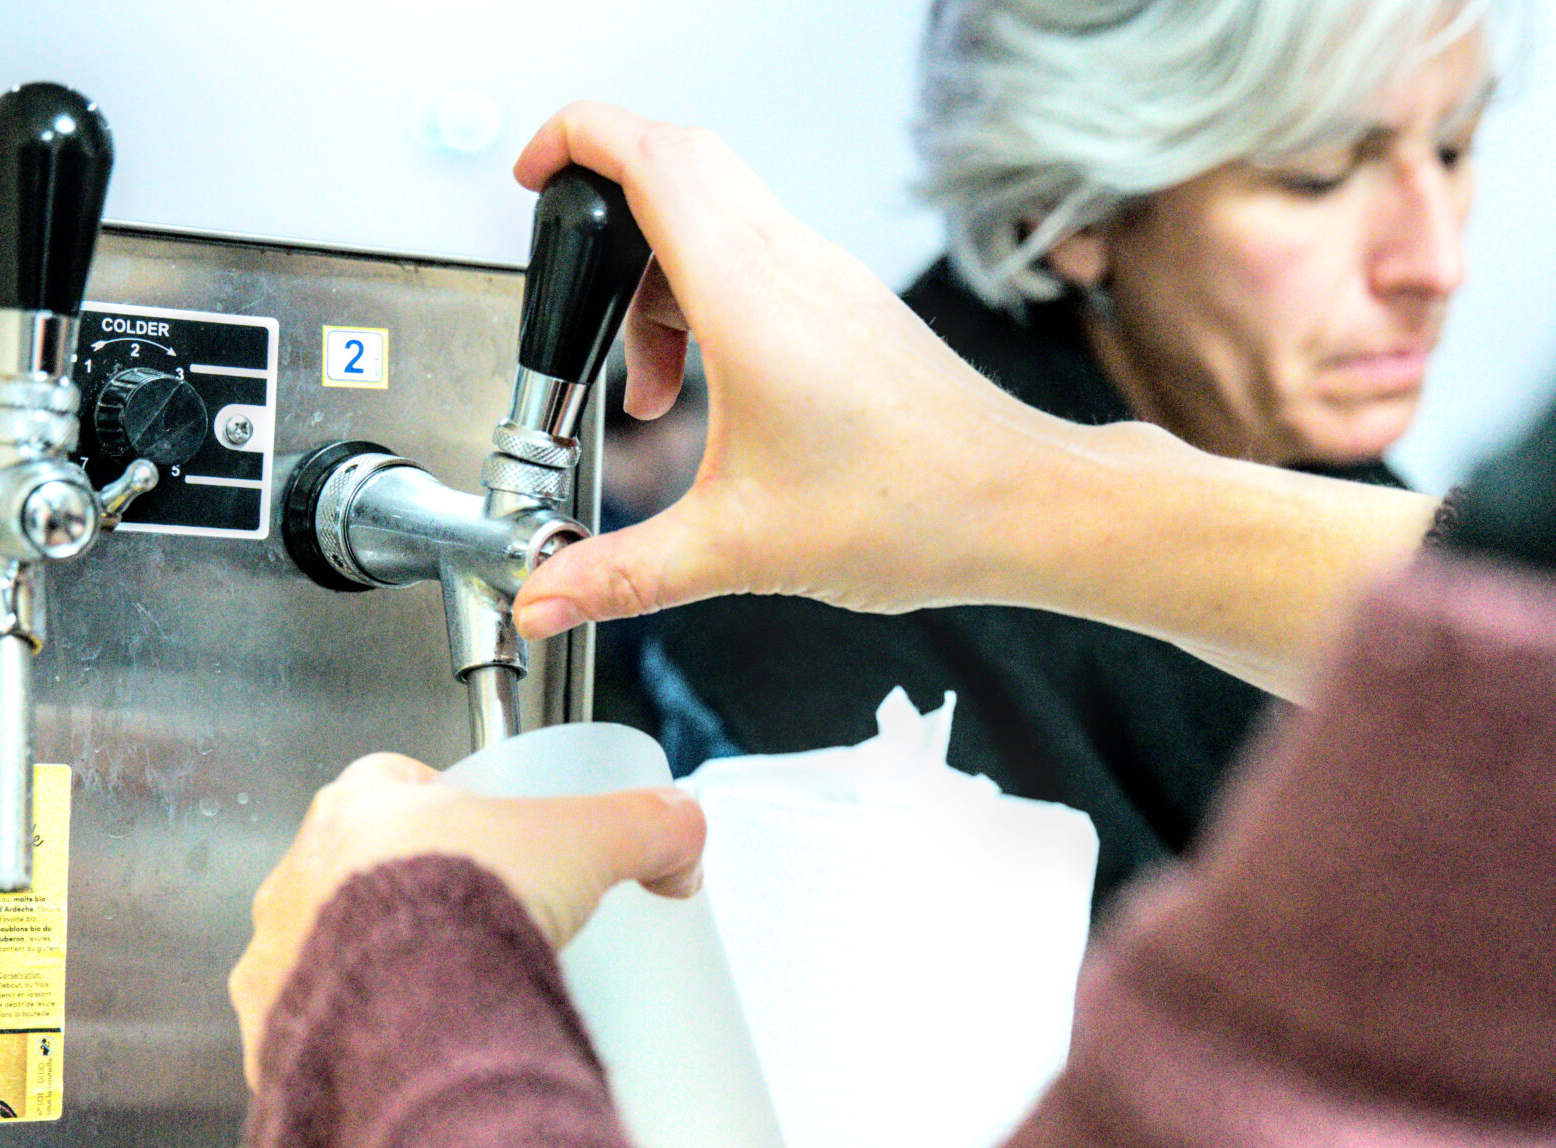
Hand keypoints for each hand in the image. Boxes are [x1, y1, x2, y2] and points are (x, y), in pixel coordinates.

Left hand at [228, 753, 706, 1091]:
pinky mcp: (274, 1035)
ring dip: (374, 967)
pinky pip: (314, 1031)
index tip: (484, 830)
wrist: (411, 1019)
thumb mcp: (582, 845)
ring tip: (446, 995)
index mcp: (357, 808)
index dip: (444, 802)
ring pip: (327, 950)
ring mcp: (276, 959)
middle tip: (478, 923)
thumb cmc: (461, 915)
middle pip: (357, 865)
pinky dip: (358, 1039)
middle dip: (411, 889)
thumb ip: (641, 828)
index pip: (393, 780)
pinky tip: (412, 1050)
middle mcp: (299, 877)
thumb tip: (683, 831)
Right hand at [505, 103, 1051, 640]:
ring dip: (659, 282)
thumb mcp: (739, 550)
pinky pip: (757, 255)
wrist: (1022, 506)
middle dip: (607, 218)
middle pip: (676, 166)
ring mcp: (828, 276)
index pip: (649, 154)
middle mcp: (792, 265)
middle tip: (577, 295)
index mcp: (750, 298)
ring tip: (652, 388)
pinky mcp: (851, 303)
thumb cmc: (916, 508)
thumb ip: (624, 575)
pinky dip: (708, 299)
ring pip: (716, 216)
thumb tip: (544, 600)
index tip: (533, 173)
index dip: (574, 138)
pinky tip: (712, 391)